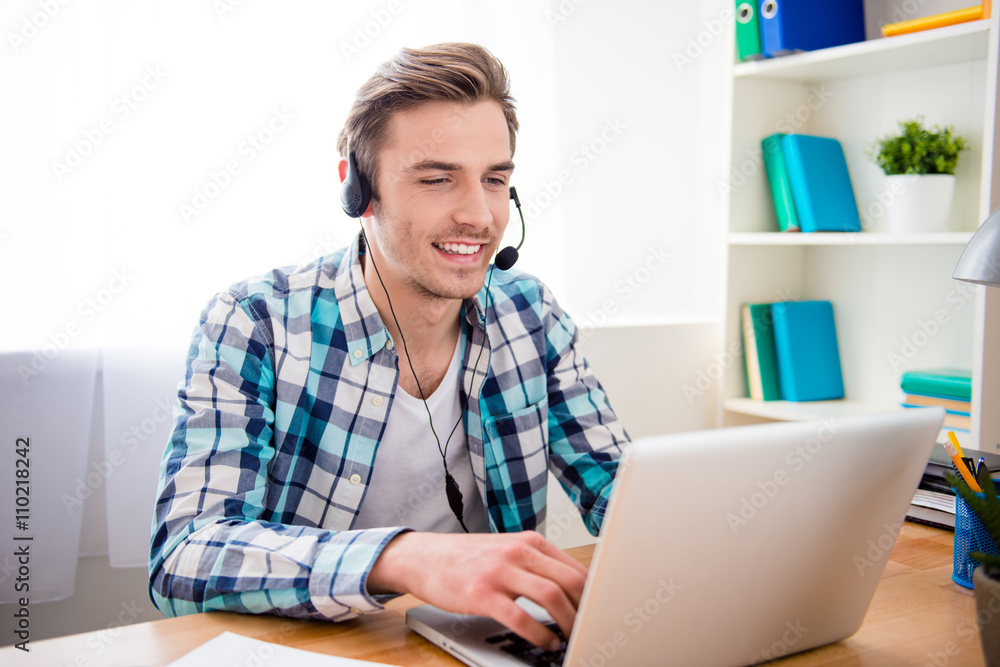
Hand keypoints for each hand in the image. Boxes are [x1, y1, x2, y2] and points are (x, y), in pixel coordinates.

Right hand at [368, 531, 586, 651]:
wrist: (423, 557)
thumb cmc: (466, 559)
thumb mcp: (506, 551)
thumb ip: (536, 564)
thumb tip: (574, 589)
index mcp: (529, 541)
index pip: (575, 568)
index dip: (595, 594)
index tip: (602, 612)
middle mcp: (518, 552)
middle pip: (570, 581)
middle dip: (587, 609)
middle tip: (593, 628)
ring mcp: (500, 571)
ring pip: (551, 596)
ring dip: (569, 623)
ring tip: (573, 638)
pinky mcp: (482, 593)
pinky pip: (521, 617)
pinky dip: (540, 634)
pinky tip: (546, 643)